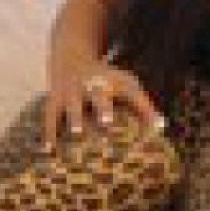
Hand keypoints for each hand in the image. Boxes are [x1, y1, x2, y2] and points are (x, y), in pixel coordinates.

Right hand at [43, 53, 163, 152]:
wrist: (70, 58)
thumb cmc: (106, 80)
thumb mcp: (126, 85)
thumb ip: (143, 106)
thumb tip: (161, 129)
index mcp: (112, 82)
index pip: (130, 93)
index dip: (140, 106)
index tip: (152, 123)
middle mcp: (90, 85)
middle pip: (98, 96)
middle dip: (102, 108)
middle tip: (108, 123)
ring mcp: (70, 91)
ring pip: (72, 105)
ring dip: (75, 119)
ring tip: (77, 135)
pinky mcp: (54, 100)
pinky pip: (50, 117)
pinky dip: (49, 133)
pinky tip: (48, 151)